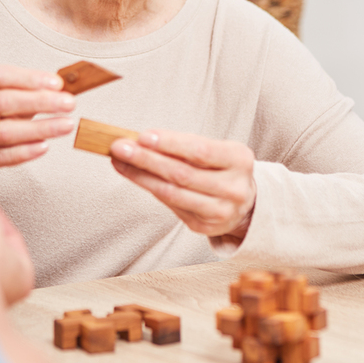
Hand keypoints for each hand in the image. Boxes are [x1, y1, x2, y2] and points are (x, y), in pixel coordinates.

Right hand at [0, 65, 74, 171]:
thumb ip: (22, 92)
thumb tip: (60, 89)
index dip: (29, 78)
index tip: (58, 83)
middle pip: (0, 101)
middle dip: (39, 101)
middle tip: (69, 104)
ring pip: (2, 131)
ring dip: (38, 128)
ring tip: (65, 125)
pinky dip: (24, 152)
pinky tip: (44, 146)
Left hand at [110, 130, 255, 240]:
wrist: (244, 202)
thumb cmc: (221, 167)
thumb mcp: (215, 149)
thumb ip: (184, 146)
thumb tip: (140, 140)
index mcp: (239, 160)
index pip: (200, 150)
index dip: (169, 143)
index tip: (142, 136)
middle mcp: (234, 188)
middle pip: (182, 173)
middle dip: (146, 159)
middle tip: (120, 147)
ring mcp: (220, 211)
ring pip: (172, 193)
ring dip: (141, 176)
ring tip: (119, 161)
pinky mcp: (205, 227)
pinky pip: (171, 205)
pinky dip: (150, 188)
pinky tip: (135, 175)